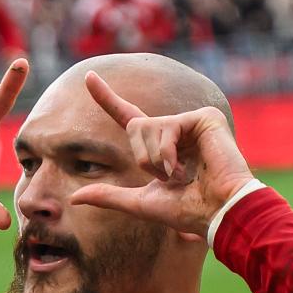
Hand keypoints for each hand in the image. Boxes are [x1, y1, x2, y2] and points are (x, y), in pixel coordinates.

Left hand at [73, 75, 255, 242]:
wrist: (219, 215)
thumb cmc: (188, 212)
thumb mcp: (140, 203)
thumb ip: (108, 196)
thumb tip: (74, 198)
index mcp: (161, 144)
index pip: (127, 117)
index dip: (106, 98)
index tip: (87, 78)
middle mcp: (175, 128)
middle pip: (134, 126)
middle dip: (144, 158)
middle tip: (172, 178)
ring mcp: (192, 120)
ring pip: (146, 127)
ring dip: (158, 160)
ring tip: (183, 175)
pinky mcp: (204, 117)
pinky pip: (166, 128)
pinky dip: (170, 154)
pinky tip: (189, 169)